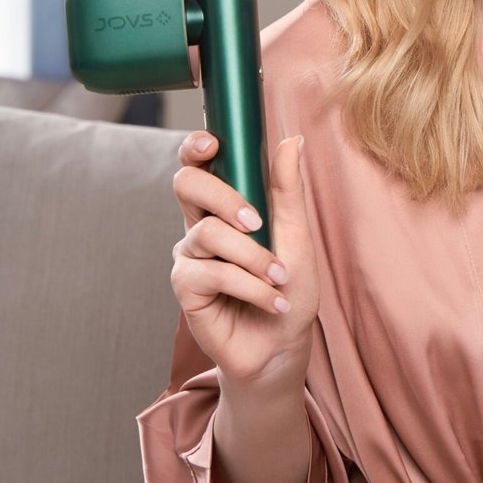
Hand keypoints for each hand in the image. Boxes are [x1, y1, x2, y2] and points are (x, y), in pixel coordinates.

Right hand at [169, 131, 321, 387]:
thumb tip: (292, 139)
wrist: (283, 344)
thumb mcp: (297, 234)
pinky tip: (270, 300)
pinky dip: (249, 285)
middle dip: (223, 196)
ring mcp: (189, 255)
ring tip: (280, 279)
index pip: (198, 165)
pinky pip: (211, 272)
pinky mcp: (185, 287)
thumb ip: (288, 189)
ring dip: (254, 257)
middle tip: (258, 222)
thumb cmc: (290, 288)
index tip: (212, 143)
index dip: (196, 147)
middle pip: (186, 184)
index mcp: (224, 206)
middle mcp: (200, 225)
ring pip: (208, 233)